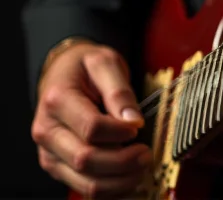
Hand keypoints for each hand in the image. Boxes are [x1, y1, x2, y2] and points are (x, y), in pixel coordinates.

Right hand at [32, 42, 151, 198]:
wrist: (63, 72)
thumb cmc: (83, 66)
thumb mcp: (104, 63)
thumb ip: (119, 91)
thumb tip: (133, 121)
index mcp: (57, 100)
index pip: (90, 128)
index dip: (119, 132)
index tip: (137, 126)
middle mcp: (47, 131)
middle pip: (85, 160)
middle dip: (122, 162)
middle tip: (146, 153)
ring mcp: (50, 153)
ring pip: (84, 182)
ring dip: (118, 182)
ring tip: (140, 167)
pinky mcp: (58, 166)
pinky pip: (83, 188)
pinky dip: (110, 190)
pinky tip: (128, 180)